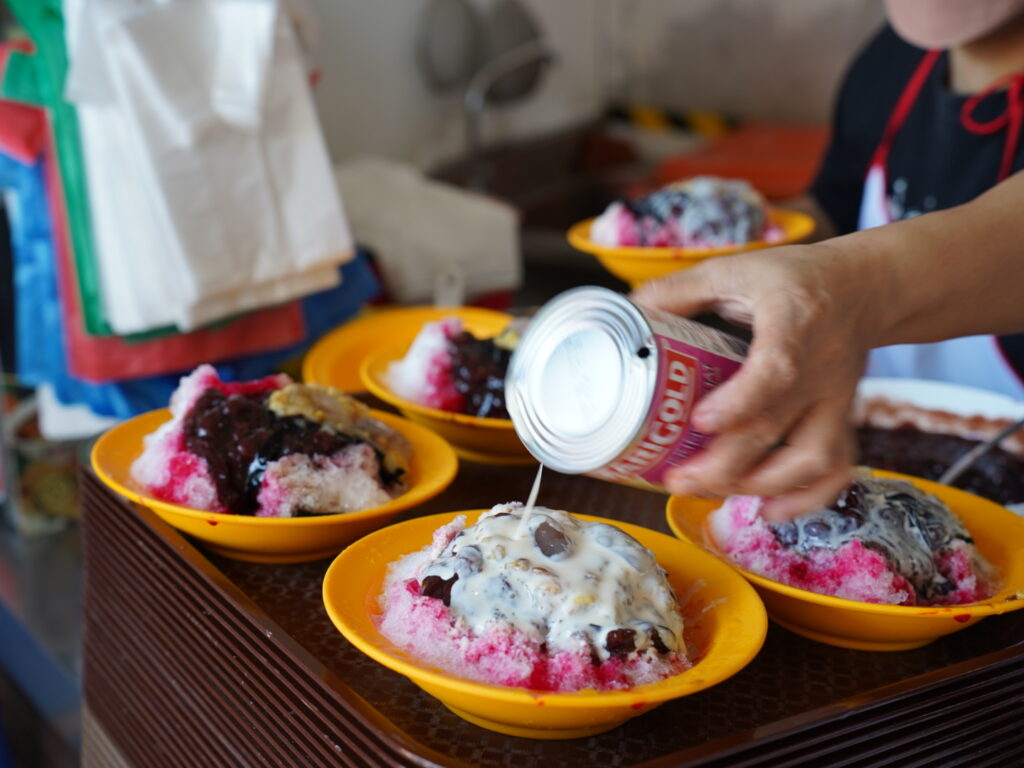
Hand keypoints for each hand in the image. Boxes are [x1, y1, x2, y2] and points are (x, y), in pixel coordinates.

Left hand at [632, 243, 880, 519]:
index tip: (700, 422)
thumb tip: (630, 310)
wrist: (866, 288)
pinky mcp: (841, 419)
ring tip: (711, 492)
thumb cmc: (796, 278)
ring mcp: (834, 399)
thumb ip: (682, 289)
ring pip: (812, 459)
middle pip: (778, 429)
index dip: (739, 403)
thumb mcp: (739, 268)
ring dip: (761, 485)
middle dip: (725, 465)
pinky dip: (807, 499)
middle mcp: (819, 368)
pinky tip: (767, 511)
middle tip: (676, 479)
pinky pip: (837, 469)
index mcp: (793, 324)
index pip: (774, 371)